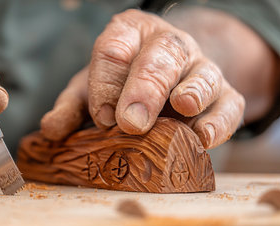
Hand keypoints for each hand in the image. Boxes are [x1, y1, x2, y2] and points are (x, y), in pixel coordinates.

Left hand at [41, 9, 244, 148]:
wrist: (163, 81)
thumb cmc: (120, 84)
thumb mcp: (90, 90)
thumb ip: (71, 107)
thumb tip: (51, 130)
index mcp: (129, 34)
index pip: (115, 48)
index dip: (106, 82)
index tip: (102, 116)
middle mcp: (167, 44)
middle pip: (160, 56)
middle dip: (145, 87)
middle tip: (131, 121)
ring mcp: (200, 67)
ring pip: (202, 73)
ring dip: (192, 91)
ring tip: (182, 106)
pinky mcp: (224, 93)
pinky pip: (229, 104)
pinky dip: (219, 120)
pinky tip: (203, 136)